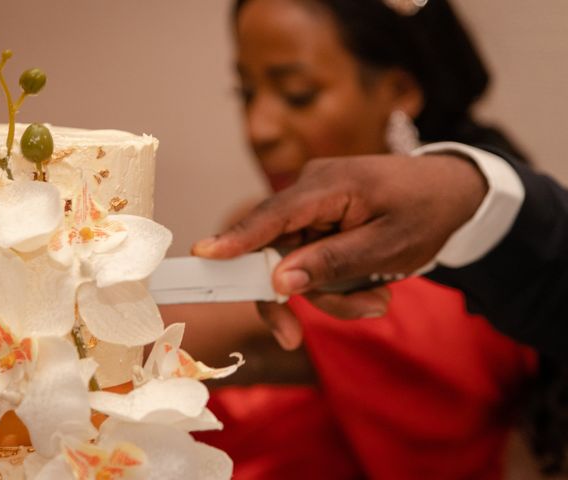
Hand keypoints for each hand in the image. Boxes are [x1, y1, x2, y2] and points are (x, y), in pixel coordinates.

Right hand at [193, 154, 486, 348]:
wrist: (453, 193)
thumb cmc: (425, 213)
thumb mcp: (387, 247)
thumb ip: (332, 262)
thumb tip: (278, 280)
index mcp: (328, 187)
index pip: (273, 215)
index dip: (237, 239)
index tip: (203, 256)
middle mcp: (312, 192)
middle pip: (275, 250)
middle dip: (296, 294)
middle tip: (293, 337)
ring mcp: (316, 207)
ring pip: (295, 264)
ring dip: (330, 294)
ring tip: (379, 300)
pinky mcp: (322, 222)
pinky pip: (313, 260)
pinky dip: (337, 284)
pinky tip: (374, 290)